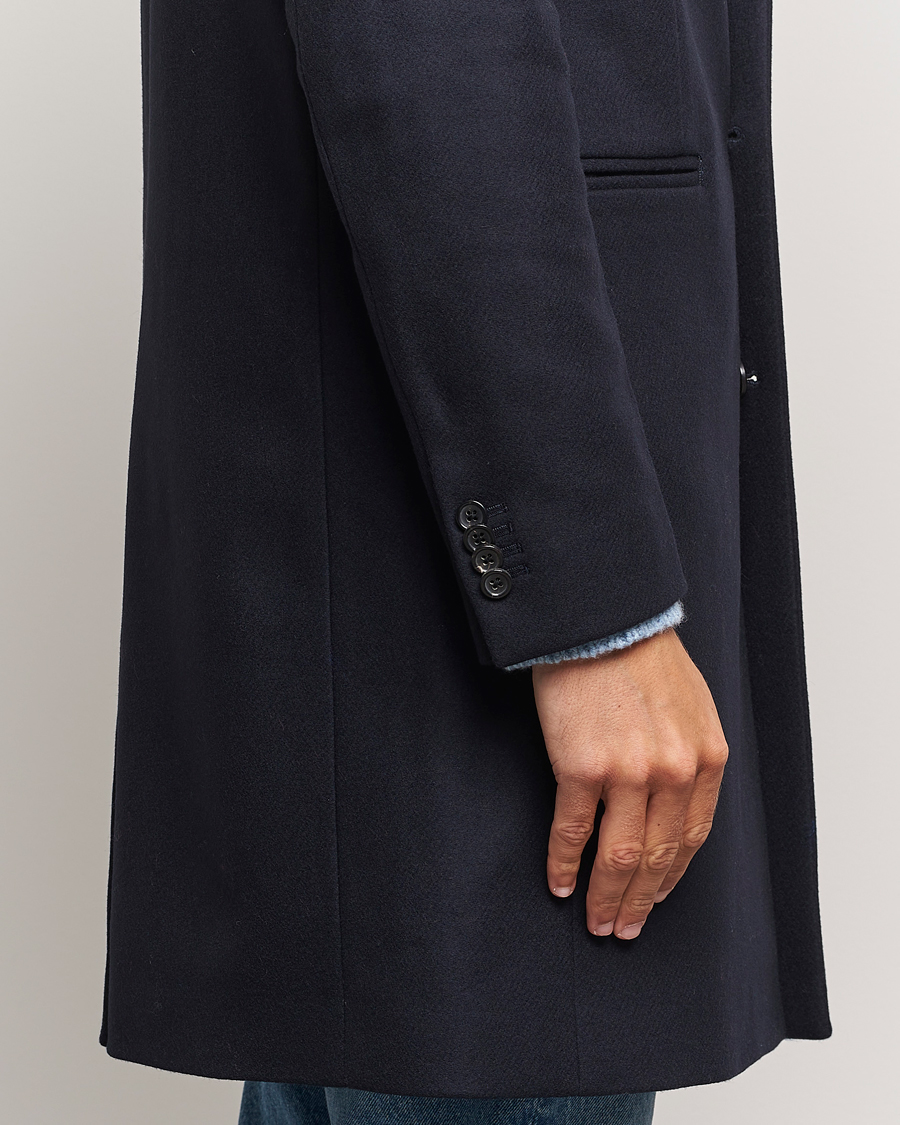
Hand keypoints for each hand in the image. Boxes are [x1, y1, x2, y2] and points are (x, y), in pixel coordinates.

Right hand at [532, 627, 727, 938]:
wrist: (601, 618)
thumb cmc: (641, 653)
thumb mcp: (692, 704)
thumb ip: (690, 754)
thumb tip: (674, 800)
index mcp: (705, 758)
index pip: (691, 837)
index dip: (671, 876)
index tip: (656, 898)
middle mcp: (673, 772)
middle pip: (657, 856)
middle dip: (641, 900)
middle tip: (624, 929)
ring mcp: (629, 773)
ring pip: (619, 855)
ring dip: (606, 896)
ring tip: (597, 922)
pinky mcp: (582, 767)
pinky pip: (573, 831)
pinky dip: (564, 864)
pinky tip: (560, 883)